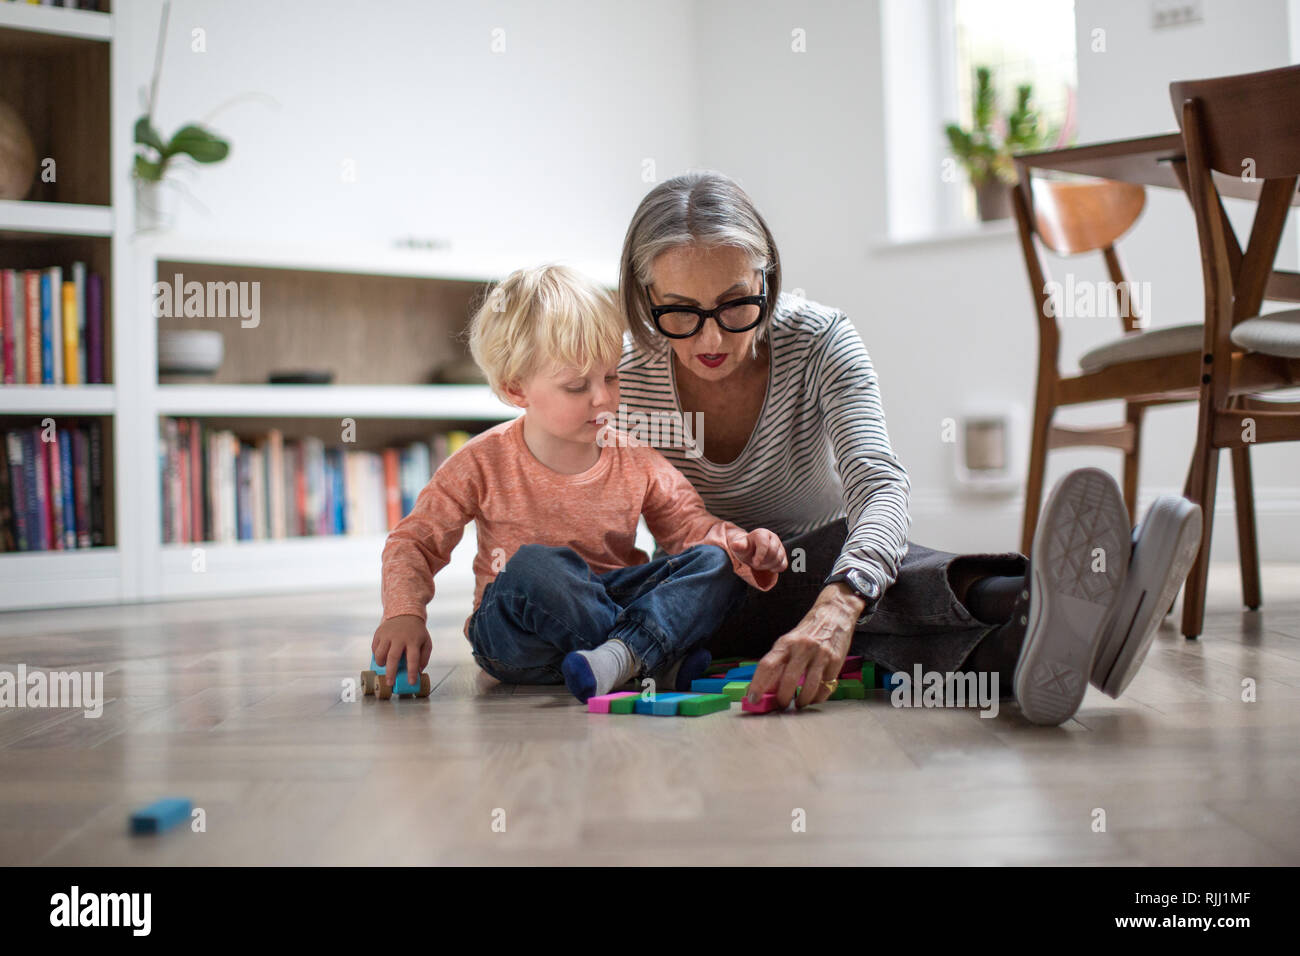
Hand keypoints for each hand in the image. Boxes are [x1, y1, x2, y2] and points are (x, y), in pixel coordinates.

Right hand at [371, 614, 431, 687]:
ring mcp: (388, 634)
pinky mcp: (379, 632)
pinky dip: (376, 654)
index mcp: (413, 641)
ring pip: (380, 653)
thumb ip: (424, 657)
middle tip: (389, 683)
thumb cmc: (416, 632)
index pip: (413, 659)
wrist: (405, 613)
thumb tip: (418, 671)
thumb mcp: (426, 642)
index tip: (410, 682)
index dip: (411, 672)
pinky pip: (374, 647)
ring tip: (384, 666)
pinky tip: (381, 656)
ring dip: (381, 663)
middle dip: (391, 672)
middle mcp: (399, 637)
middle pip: (393, 657)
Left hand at [726, 527, 787, 573]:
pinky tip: (769, 567)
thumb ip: (739, 546)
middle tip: (755, 563)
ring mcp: (780, 546)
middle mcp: (773, 537)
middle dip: (763, 561)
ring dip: (768, 566)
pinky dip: (776, 568)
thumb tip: (735, 545)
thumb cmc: (745, 548)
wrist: (751, 552)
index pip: (764, 544)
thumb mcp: (740, 547)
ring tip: (760, 564)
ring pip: (779, 559)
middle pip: (773, 553)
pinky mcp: (783, 555)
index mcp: (762, 533)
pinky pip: (783, 565)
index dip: (760, 555)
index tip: (755, 564)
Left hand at [746, 584, 859, 709]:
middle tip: (781, 706)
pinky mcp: (836, 661)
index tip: (753, 699)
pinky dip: (818, 697)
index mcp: (786, 643)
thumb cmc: (808, 631)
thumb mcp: (790, 641)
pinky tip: (814, 698)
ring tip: (798, 704)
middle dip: (783, 699)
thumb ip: (779, 661)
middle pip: (788, 680)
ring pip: (809, 687)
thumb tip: (766, 687)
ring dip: (802, 701)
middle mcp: (802, 647)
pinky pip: (825, 686)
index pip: (767, 665)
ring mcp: (820, 654)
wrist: (835, 613)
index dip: (758, 684)